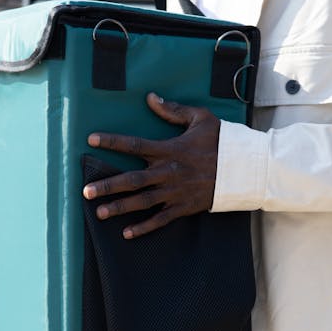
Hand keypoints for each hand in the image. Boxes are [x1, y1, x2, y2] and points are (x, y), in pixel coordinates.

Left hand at [83, 92, 220, 238]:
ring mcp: (175, 192)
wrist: (245, 168)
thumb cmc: (222, 141)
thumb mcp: (200, 119)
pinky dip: (144, 227)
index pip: (134, 145)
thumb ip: (173, 110)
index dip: (111, 141)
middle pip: (131, 180)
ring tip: (99, 213)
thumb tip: (151, 97)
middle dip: (108, 186)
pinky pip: (160, 219)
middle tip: (86, 192)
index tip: (91, 139)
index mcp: (169, 149)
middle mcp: (168, 172)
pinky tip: (127, 233)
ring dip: (119, 208)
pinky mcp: (184, 207)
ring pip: (142, 202)